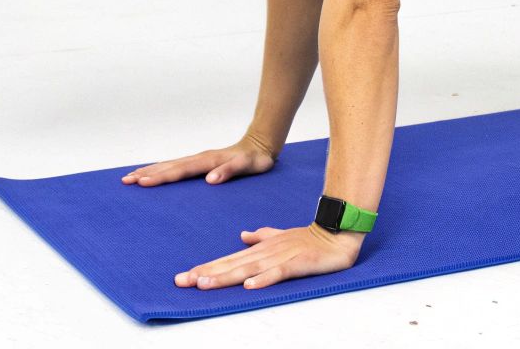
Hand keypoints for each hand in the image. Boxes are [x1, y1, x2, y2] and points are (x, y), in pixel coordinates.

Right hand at [122, 132, 277, 186]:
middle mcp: (199, 159)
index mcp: (207, 161)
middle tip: (125, 181)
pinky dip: (161, 169)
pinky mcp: (200, 162)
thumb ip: (229, 171)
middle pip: (168, 167)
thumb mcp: (247, 166)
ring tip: (131, 177)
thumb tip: (210, 180)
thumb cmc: (255, 159)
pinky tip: (152, 173)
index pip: (180, 171)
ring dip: (150, 171)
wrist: (260, 146)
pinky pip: (175, 165)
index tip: (143, 182)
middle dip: (147, 174)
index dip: (161, 177)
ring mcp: (198, 159)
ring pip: (169, 165)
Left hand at [175, 224, 363, 290]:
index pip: (228, 259)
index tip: (185, 277)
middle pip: (231, 265)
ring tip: (205, 284)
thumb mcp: (281, 235)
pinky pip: (279, 272)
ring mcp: (281, 257)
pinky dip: (264, 278)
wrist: (337, 232)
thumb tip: (243, 235)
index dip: (206, 268)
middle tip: (183, 282)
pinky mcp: (297, 263)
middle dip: (207, 274)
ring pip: (249, 268)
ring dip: (226, 277)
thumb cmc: (309, 237)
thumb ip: (262, 235)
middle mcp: (265, 252)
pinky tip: (250, 286)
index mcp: (260, 248)